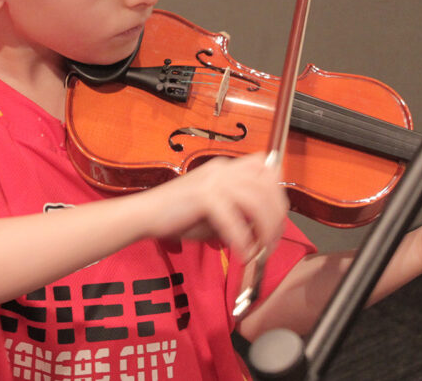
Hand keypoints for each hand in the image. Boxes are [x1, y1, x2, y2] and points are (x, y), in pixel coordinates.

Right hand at [139, 154, 287, 258]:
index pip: (266, 168)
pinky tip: (242, 254)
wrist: (145, 214)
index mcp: (226, 168)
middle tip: (271, 243)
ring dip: (264, 231)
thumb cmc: (177, 215)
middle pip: (268, 187)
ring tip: (259, 252)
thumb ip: (239, 212)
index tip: (275, 220)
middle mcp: (224, 169)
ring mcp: (214, 181)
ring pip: (257, 203)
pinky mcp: (204, 196)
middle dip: (276, 218)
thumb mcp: (215, 209)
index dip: (277, 193)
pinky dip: (242, 241)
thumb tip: (262, 229)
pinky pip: (235, 221)